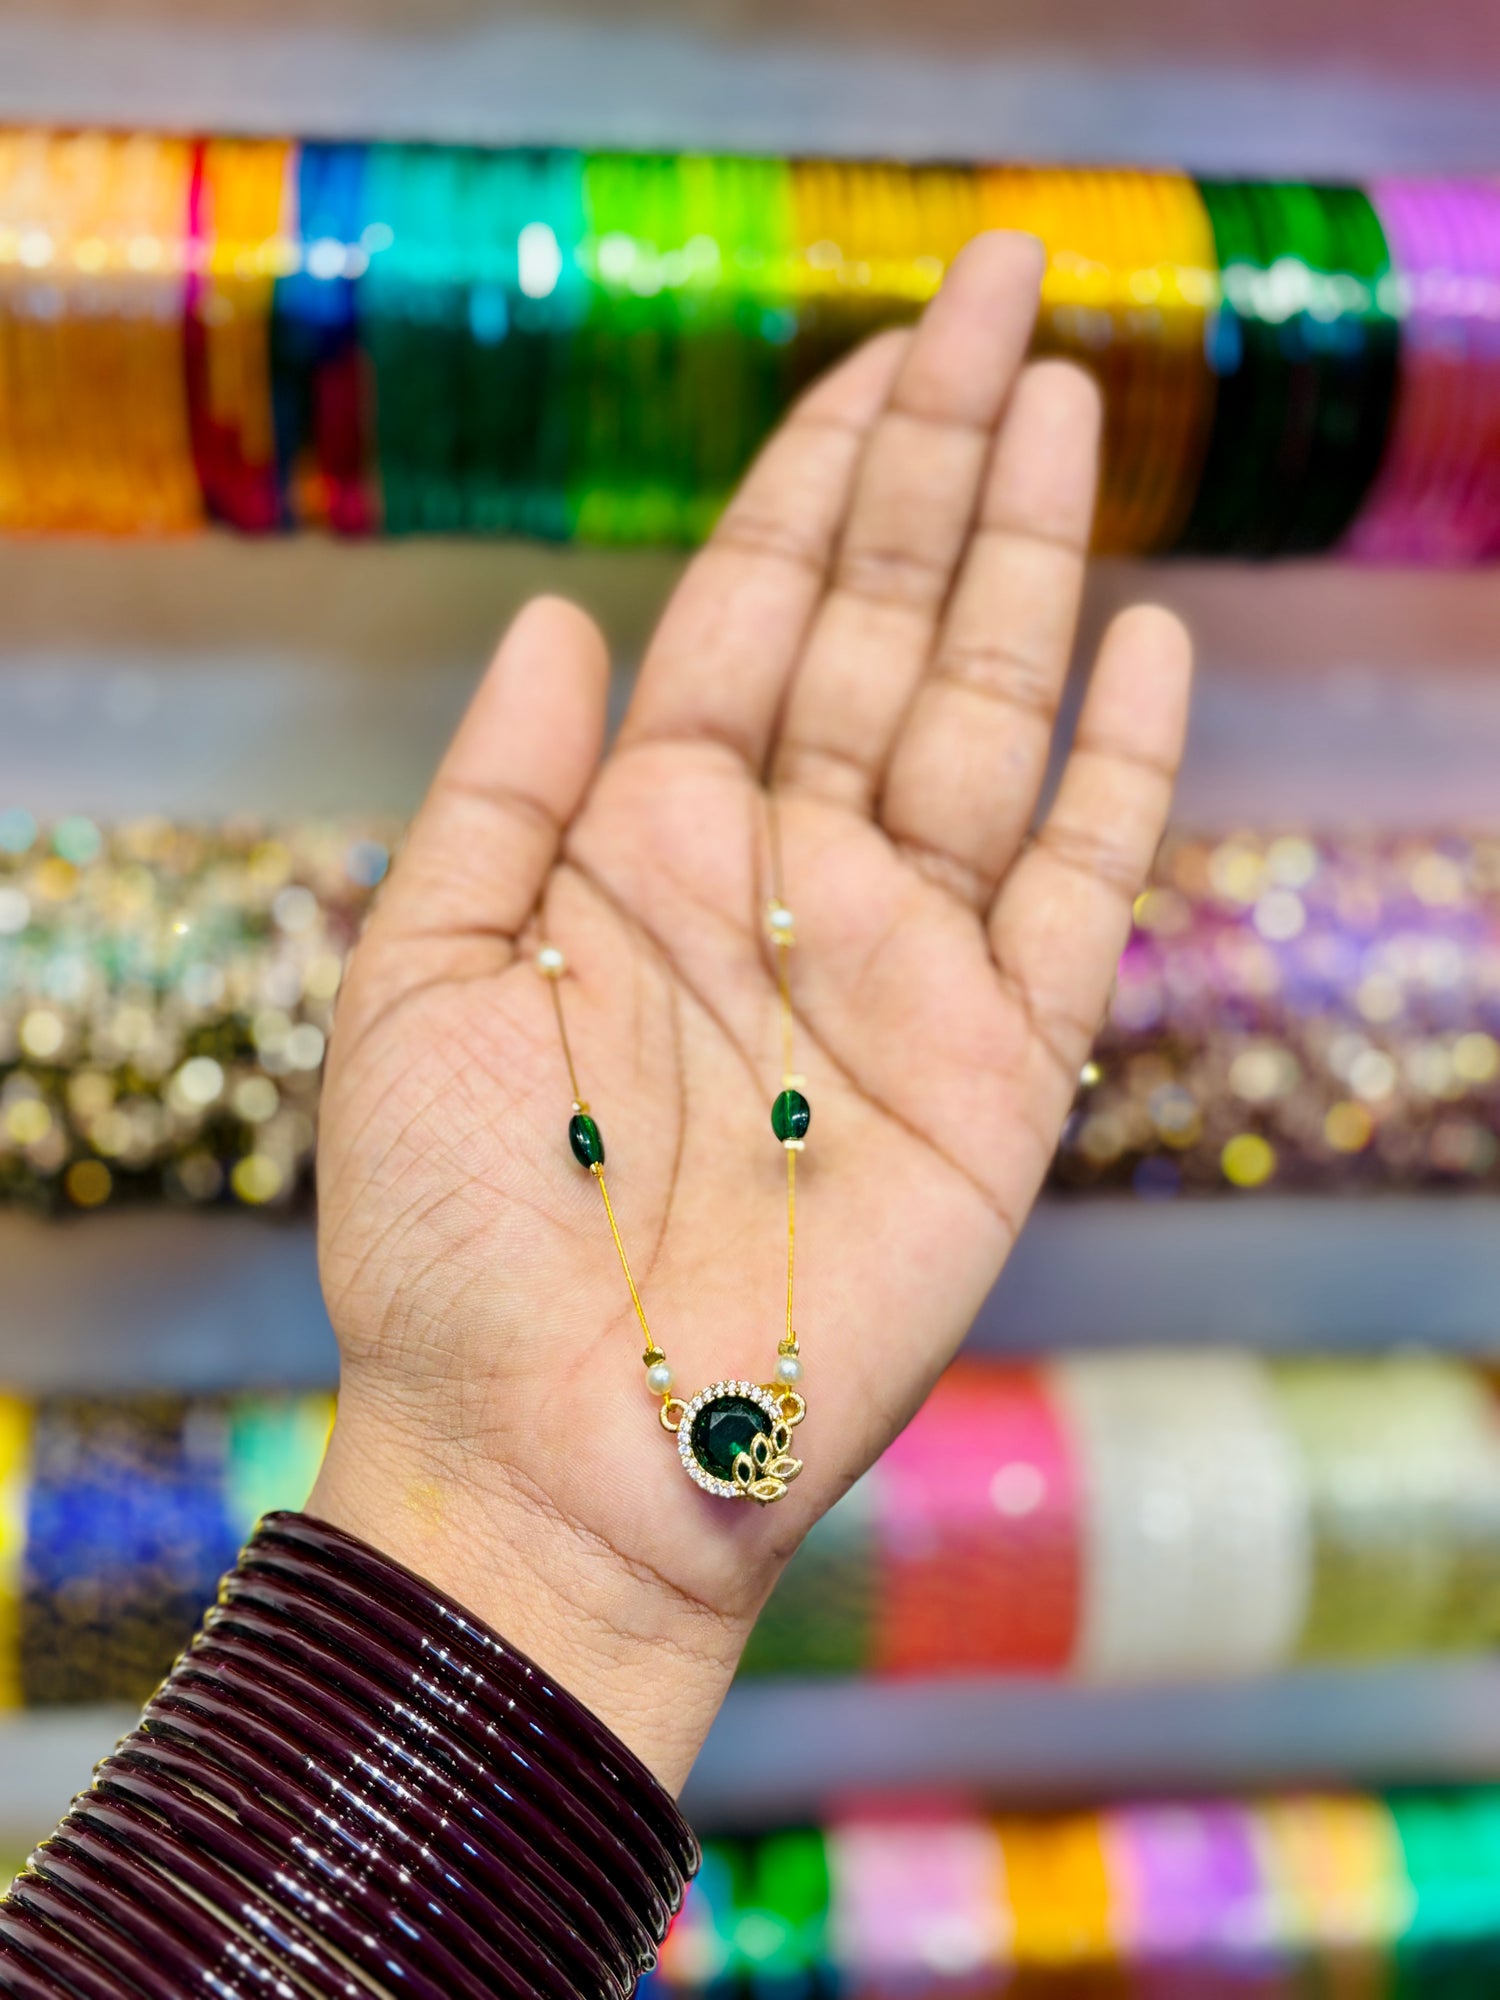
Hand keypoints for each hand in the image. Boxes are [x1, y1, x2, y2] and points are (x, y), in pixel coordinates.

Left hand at [309, 232, 1191, 1789]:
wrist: (551, 1451)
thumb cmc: (457, 1238)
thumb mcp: (414, 982)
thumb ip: (496, 795)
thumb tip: (561, 617)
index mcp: (648, 843)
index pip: (752, 613)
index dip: (810, 476)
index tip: (872, 347)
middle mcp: (788, 878)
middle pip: (880, 626)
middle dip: (936, 459)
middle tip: (1000, 292)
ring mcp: (904, 964)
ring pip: (983, 719)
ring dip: (1027, 564)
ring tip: (1062, 406)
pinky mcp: (1000, 1069)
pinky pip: (1078, 892)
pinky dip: (1122, 773)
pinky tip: (1148, 647)